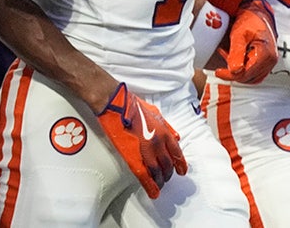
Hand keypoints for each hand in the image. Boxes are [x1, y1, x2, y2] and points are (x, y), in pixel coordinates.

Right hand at [96, 82, 185, 198]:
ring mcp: (145, 150)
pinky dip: (150, 185)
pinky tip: (153, 192)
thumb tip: (174, 136)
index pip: (177, 154)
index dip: (180, 165)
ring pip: (157, 172)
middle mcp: (158, 143)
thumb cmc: (131, 105)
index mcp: (164, 133)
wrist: (114, 103)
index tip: (181, 171)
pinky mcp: (132, 155)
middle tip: (167, 177)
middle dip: (168, 174)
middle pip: (168, 165)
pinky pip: (144, 175)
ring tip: (159, 185)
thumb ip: (166, 126)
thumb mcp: (154, 112)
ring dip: (160, 181)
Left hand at [215, 0, 277, 83]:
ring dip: (237, 72)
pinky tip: (233, 60)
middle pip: (249, 77)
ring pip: (251, 76)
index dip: (231, 75)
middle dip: (233, 74)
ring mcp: (268, 61)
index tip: (219, 72)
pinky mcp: (264, 60)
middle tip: (220, 69)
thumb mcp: (239, 35)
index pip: (247, 73)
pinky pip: (253, 71)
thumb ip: (236, 53)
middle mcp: (270, 60)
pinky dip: (242, 69)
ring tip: (226, 61)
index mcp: (265, 54)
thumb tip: (234, 70)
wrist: (256, 14)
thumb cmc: (250, 21)